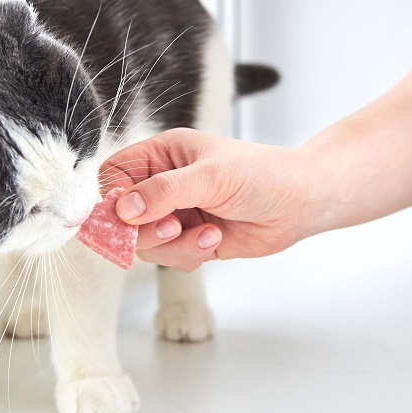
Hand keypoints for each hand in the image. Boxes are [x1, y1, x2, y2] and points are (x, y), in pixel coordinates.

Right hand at [100, 128, 313, 270]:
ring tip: (204, 233)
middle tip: (171, 228)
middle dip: (145, 230)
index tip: (122, 218)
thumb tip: (122, 210)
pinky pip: (168, 257)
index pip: (114, 175)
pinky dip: (187, 254)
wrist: (300, 203)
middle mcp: (163, 184)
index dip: (111, 198)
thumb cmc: (262, 175)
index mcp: (163, 155)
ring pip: (144, 242)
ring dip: (171, 245)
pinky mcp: (188, 239)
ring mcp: (175, 213)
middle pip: (122, 216)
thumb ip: (164, 192)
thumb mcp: (210, 176)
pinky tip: (214, 238)